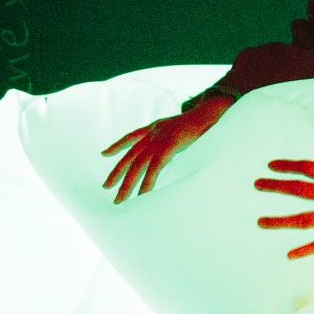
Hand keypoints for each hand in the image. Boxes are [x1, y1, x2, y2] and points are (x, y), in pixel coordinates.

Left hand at [101, 93, 233, 203]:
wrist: (209, 114)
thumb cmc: (200, 123)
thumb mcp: (180, 129)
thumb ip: (172, 138)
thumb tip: (173, 146)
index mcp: (155, 128)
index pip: (131, 137)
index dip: (117, 145)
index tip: (104, 154)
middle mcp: (153, 135)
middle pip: (130, 156)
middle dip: (116, 173)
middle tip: (105, 187)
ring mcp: (159, 141)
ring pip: (138, 166)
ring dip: (127, 185)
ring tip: (119, 200)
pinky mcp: (168, 148)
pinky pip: (154, 170)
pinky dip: (147, 184)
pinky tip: (141, 196)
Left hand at [254, 130, 313, 259]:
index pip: (306, 168)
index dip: (287, 166)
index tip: (270, 166)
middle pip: (297, 190)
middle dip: (275, 187)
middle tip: (257, 185)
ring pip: (301, 219)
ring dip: (279, 221)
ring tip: (260, 222)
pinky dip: (305, 250)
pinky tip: (289, 255)